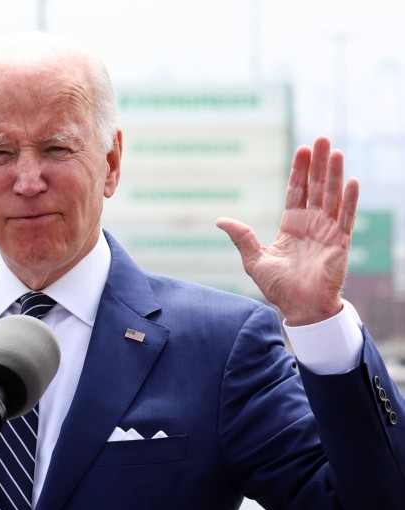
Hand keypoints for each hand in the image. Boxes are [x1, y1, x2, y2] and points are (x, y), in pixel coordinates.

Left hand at [216, 136, 358, 325]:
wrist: (299, 308)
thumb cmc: (278, 287)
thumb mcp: (254, 259)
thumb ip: (241, 237)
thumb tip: (219, 219)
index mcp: (292, 225)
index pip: (297, 191)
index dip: (300, 171)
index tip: (303, 149)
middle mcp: (312, 224)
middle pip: (316, 187)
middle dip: (319, 163)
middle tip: (322, 139)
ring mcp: (327, 231)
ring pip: (332, 196)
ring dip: (335, 174)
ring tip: (336, 151)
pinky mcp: (340, 243)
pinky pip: (346, 218)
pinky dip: (350, 200)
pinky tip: (351, 181)